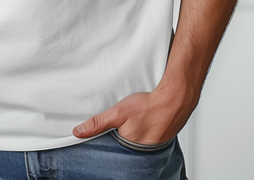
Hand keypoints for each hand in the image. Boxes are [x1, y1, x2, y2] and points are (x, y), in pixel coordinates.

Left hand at [72, 86, 195, 145]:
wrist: (175, 100)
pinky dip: (141, 136)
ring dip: (129, 139)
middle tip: (120, 128)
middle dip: (117, 142)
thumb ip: (98, 123)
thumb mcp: (118, 112)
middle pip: (121, 150)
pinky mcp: (158, 142)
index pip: (109, 154)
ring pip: (133, 147)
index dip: (103, 146)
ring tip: (131, 126)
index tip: (100, 139)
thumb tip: (78, 132)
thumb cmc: (148, 106)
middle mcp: (139, 154)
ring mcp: (150, 149)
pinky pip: (144, 143)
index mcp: (127, 148)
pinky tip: (141, 126)